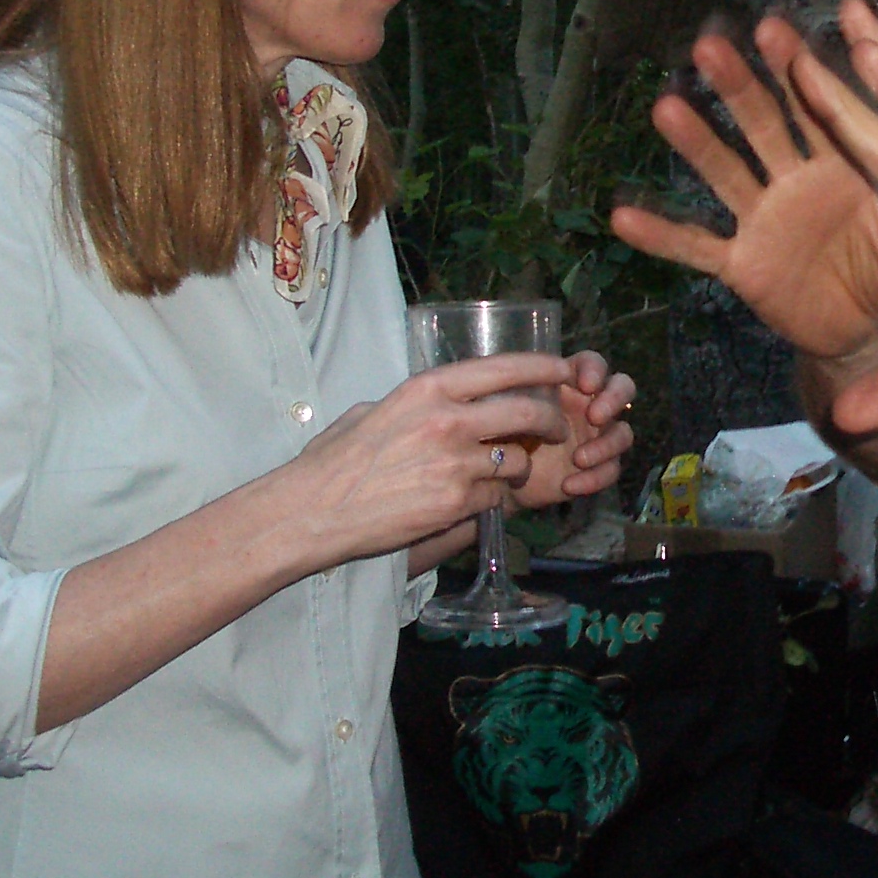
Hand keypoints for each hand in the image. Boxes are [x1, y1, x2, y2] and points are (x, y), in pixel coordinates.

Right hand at [287, 352, 568, 566]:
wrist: (315, 510)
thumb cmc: (334, 461)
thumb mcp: (372, 411)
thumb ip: (414, 404)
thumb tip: (438, 402)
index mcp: (427, 389)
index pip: (503, 368)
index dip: (541, 367)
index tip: (562, 370)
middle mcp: (447, 419)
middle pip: (525, 411)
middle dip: (549, 421)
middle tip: (555, 429)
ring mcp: (455, 462)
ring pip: (515, 459)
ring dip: (516, 468)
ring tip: (502, 474)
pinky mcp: (456, 501)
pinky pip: (495, 497)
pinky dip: (491, 500)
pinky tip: (472, 501)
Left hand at [511, 349, 636, 508]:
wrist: (498, 473)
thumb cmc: (501, 428)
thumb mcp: (506, 403)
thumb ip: (524, 388)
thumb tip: (542, 378)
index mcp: (569, 381)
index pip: (594, 363)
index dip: (596, 370)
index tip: (585, 385)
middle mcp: (590, 403)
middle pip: (623, 388)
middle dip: (614, 399)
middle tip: (595, 416)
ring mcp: (597, 435)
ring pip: (623, 433)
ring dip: (606, 445)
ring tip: (578, 458)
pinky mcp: (597, 466)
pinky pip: (611, 470)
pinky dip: (594, 478)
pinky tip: (569, 485)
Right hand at [610, 17, 877, 361]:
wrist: (873, 327)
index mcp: (846, 164)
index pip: (820, 107)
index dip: (799, 69)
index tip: (779, 29)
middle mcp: (797, 180)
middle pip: (765, 124)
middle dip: (740, 85)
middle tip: (712, 45)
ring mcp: (765, 219)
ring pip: (726, 172)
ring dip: (697, 141)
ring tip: (666, 108)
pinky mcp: (744, 264)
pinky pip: (698, 247)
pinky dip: (663, 235)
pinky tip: (623, 215)